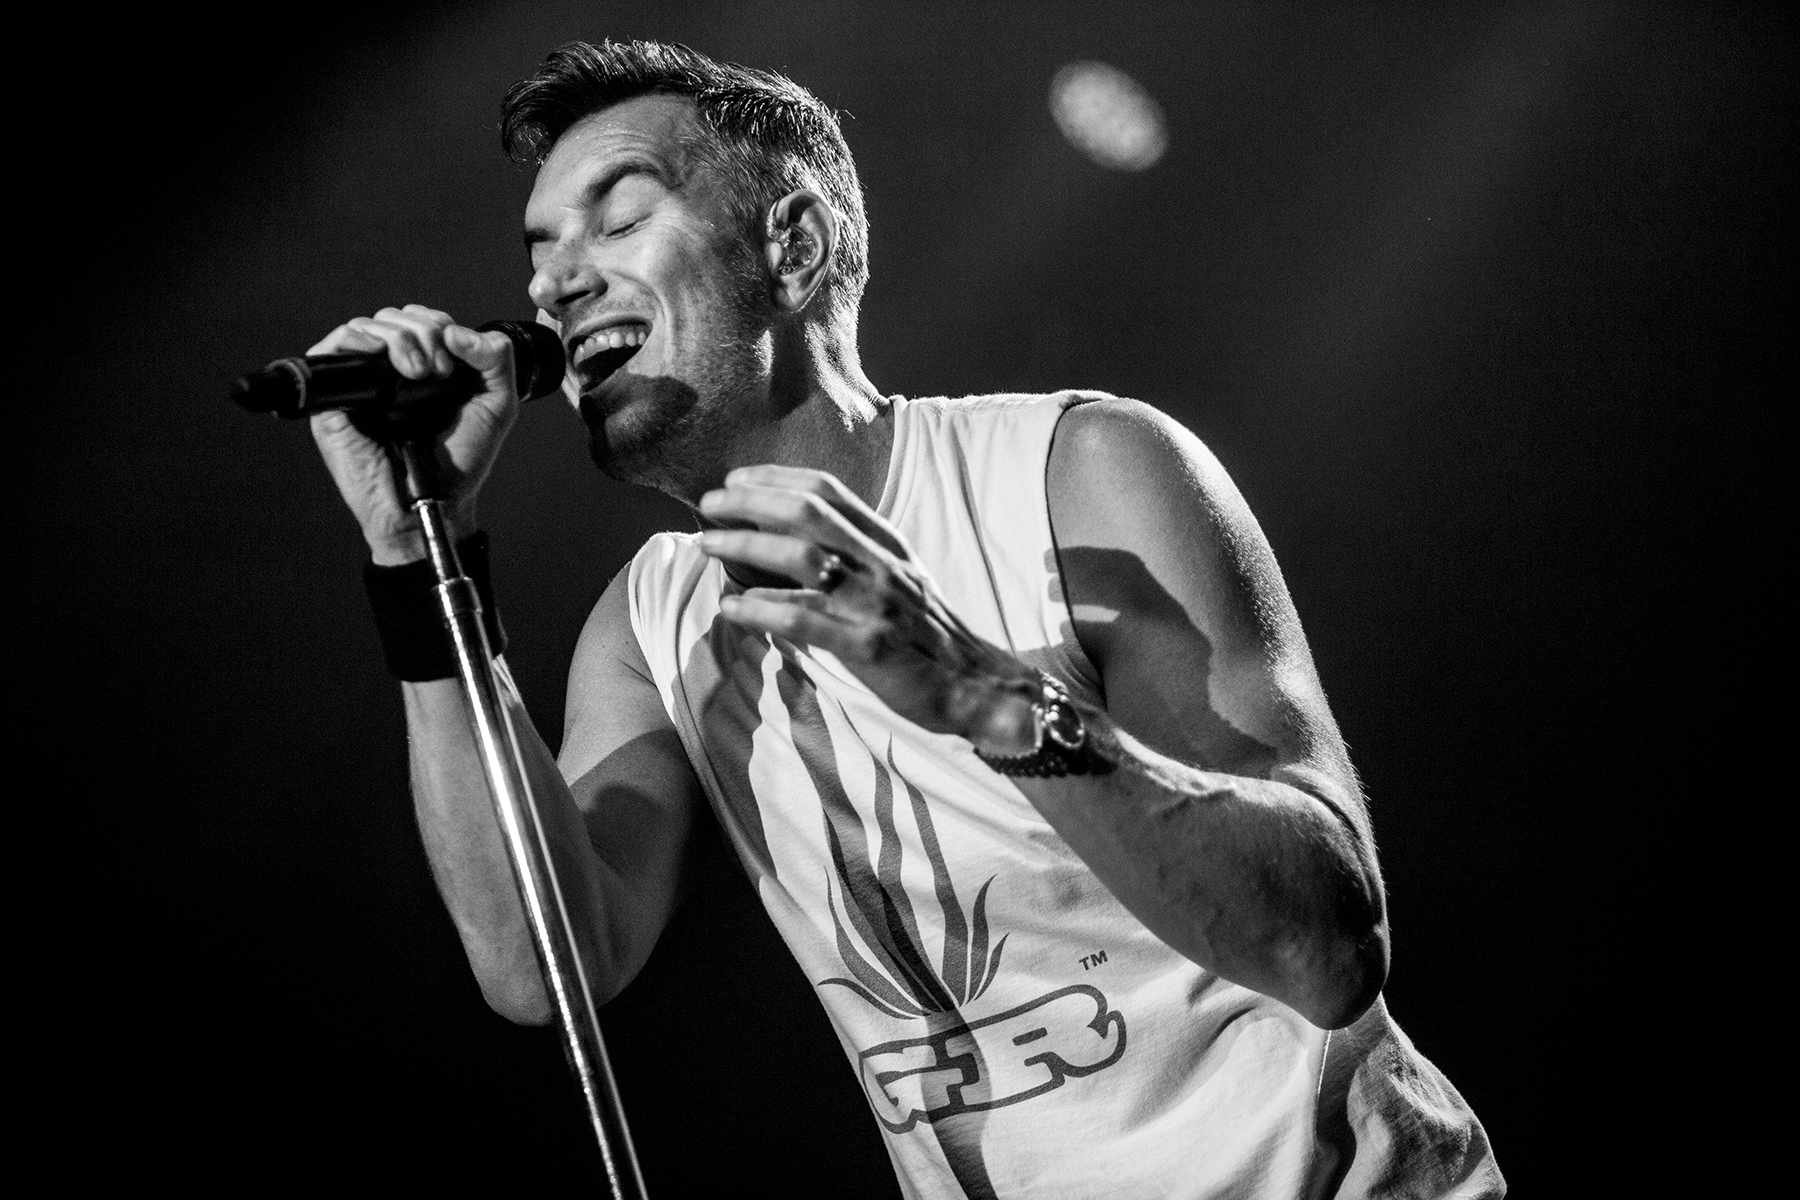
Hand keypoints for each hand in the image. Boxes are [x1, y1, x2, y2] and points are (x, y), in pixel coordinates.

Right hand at [307, 305, 520, 563]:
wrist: (435, 501)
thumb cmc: (460, 461)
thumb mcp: (496, 405)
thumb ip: (496, 359)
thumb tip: (457, 331)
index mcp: (423, 366)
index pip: (419, 318)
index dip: (438, 324)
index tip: (455, 360)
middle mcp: (388, 370)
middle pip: (393, 318)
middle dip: (422, 332)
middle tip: (438, 370)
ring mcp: (360, 383)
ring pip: (365, 327)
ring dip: (398, 338)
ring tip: (418, 372)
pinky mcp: (332, 399)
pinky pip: (331, 350)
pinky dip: (356, 339)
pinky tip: (381, 356)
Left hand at [697, 465, 1040, 752]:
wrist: (977, 684)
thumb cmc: (928, 634)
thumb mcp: (900, 578)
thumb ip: (857, 555)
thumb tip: (793, 539)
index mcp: (887, 543)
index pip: (828, 491)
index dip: (776, 478)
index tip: (736, 478)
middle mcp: (882, 563)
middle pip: (807, 513)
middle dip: (751, 501)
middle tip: (709, 504)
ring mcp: (876, 603)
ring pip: (801, 557)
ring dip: (746, 545)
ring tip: (706, 545)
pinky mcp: (869, 645)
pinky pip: (805, 620)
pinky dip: (761, 610)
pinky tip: (730, 609)